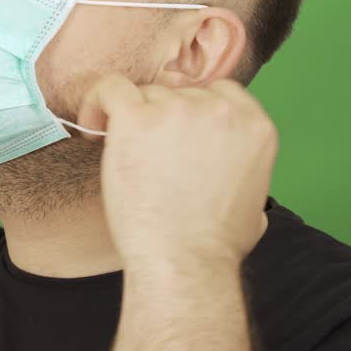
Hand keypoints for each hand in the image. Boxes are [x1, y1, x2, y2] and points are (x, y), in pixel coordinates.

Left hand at [76, 75, 277, 269]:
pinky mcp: (136, 119)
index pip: (219, 92)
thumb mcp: (255, 205)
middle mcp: (219, 110)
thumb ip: (247, 178)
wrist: (184, 261)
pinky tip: (94, 128)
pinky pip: (110, 89)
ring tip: (120, 155)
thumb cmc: (213, 246)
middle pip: (179, 94)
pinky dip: (97, 101)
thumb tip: (238, 185)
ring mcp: (178, 110)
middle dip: (161, 121)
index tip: (173, 136)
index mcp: (254, 125)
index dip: (192, 111)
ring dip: (132, 120)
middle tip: (145, 155)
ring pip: (146, 95)